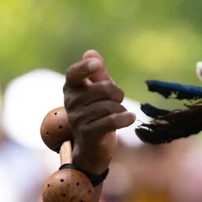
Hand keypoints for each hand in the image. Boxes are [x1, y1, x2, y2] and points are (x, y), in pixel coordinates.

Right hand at [63, 50, 135, 174]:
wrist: (93, 148)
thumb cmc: (97, 115)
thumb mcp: (98, 93)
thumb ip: (98, 74)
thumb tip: (91, 52)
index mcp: (71, 88)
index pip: (74, 73)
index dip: (85, 68)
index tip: (97, 65)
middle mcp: (71, 102)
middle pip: (104, 89)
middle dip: (118, 94)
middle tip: (118, 101)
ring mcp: (78, 118)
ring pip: (110, 106)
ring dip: (121, 110)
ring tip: (119, 115)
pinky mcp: (88, 133)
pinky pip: (112, 120)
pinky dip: (125, 118)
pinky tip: (131, 118)